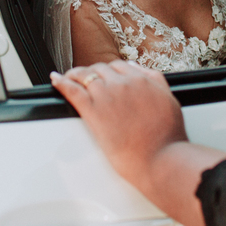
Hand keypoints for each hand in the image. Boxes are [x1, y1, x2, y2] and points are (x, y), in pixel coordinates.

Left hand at [52, 61, 186, 188]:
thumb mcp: (169, 100)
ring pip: (85, 75)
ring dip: (75, 75)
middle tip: (86, 80)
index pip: (119, 66)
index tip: (103, 77)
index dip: (109, 71)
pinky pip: (72, 90)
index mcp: (142, 80)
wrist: (160, 159)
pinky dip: (62, 83)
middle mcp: (123, 83)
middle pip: (101, 69)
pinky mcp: (93, 111)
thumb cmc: (167, 137)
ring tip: (69, 78)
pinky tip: (56, 80)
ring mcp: (107, 95)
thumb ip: (156, 82)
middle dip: (93, 73)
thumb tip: (140, 71)